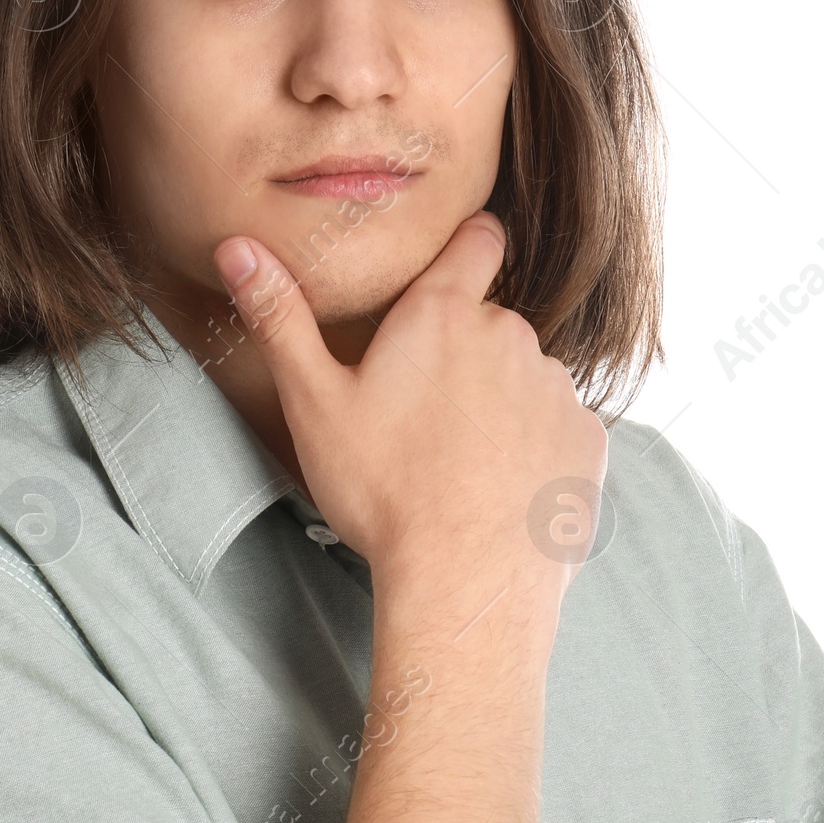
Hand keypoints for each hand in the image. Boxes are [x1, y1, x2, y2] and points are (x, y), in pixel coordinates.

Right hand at [213, 210, 608, 611]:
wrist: (465, 583)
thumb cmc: (382, 491)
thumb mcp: (313, 402)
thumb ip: (279, 317)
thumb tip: (236, 247)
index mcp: (443, 314)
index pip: (477, 239)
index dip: (466, 245)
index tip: (448, 270)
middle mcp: (511, 335)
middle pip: (488, 324)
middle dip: (460, 355)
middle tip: (418, 416)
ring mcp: (556, 388)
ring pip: (523, 378)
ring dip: (498, 404)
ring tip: (457, 463)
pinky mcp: (587, 441)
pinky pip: (557, 428)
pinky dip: (532, 449)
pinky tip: (497, 489)